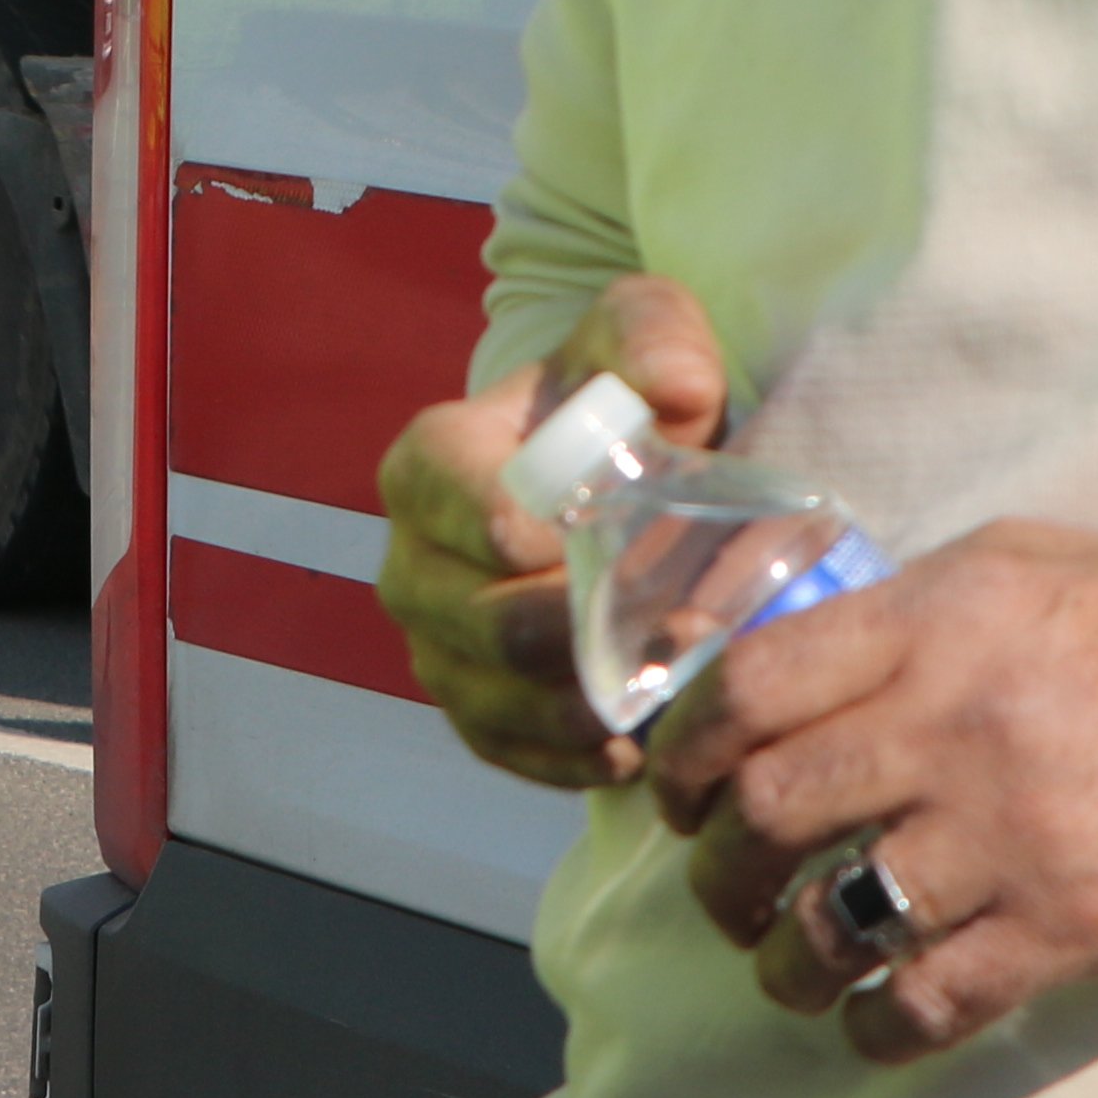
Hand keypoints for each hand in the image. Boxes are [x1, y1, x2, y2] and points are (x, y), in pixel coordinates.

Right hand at [375, 276, 729, 788]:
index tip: (654, 549)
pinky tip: (631, 746)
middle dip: (588, 636)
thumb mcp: (639, 338)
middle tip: (686, 636)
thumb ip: (654, 338)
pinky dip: (565, 760)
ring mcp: (432, 641)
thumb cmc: (613, 400)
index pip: (482, 518)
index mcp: (429, 464)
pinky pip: (502, 750)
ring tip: (669, 697)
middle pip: (486, 623)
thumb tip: (677, 389)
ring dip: (584, 709)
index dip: (565, 544)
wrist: (599, 468)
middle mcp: (411, 560)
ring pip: (492, 698)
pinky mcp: (465, 705)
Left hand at [650, 520, 1097, 1059]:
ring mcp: (1018, 834)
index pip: (753, 686)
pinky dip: (876, 1026)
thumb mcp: (1031, 561)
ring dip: (782, 958)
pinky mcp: (1076, 929)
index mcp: (942, 621)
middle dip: (718, 865)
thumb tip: (799, 653)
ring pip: (833, 919)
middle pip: (773, 810)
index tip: (680, 787)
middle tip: (722, 886)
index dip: (686, 750)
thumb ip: (911, 607)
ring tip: (783, 964)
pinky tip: (871, 1022)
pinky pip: (931, 1002)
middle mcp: (962, 723)